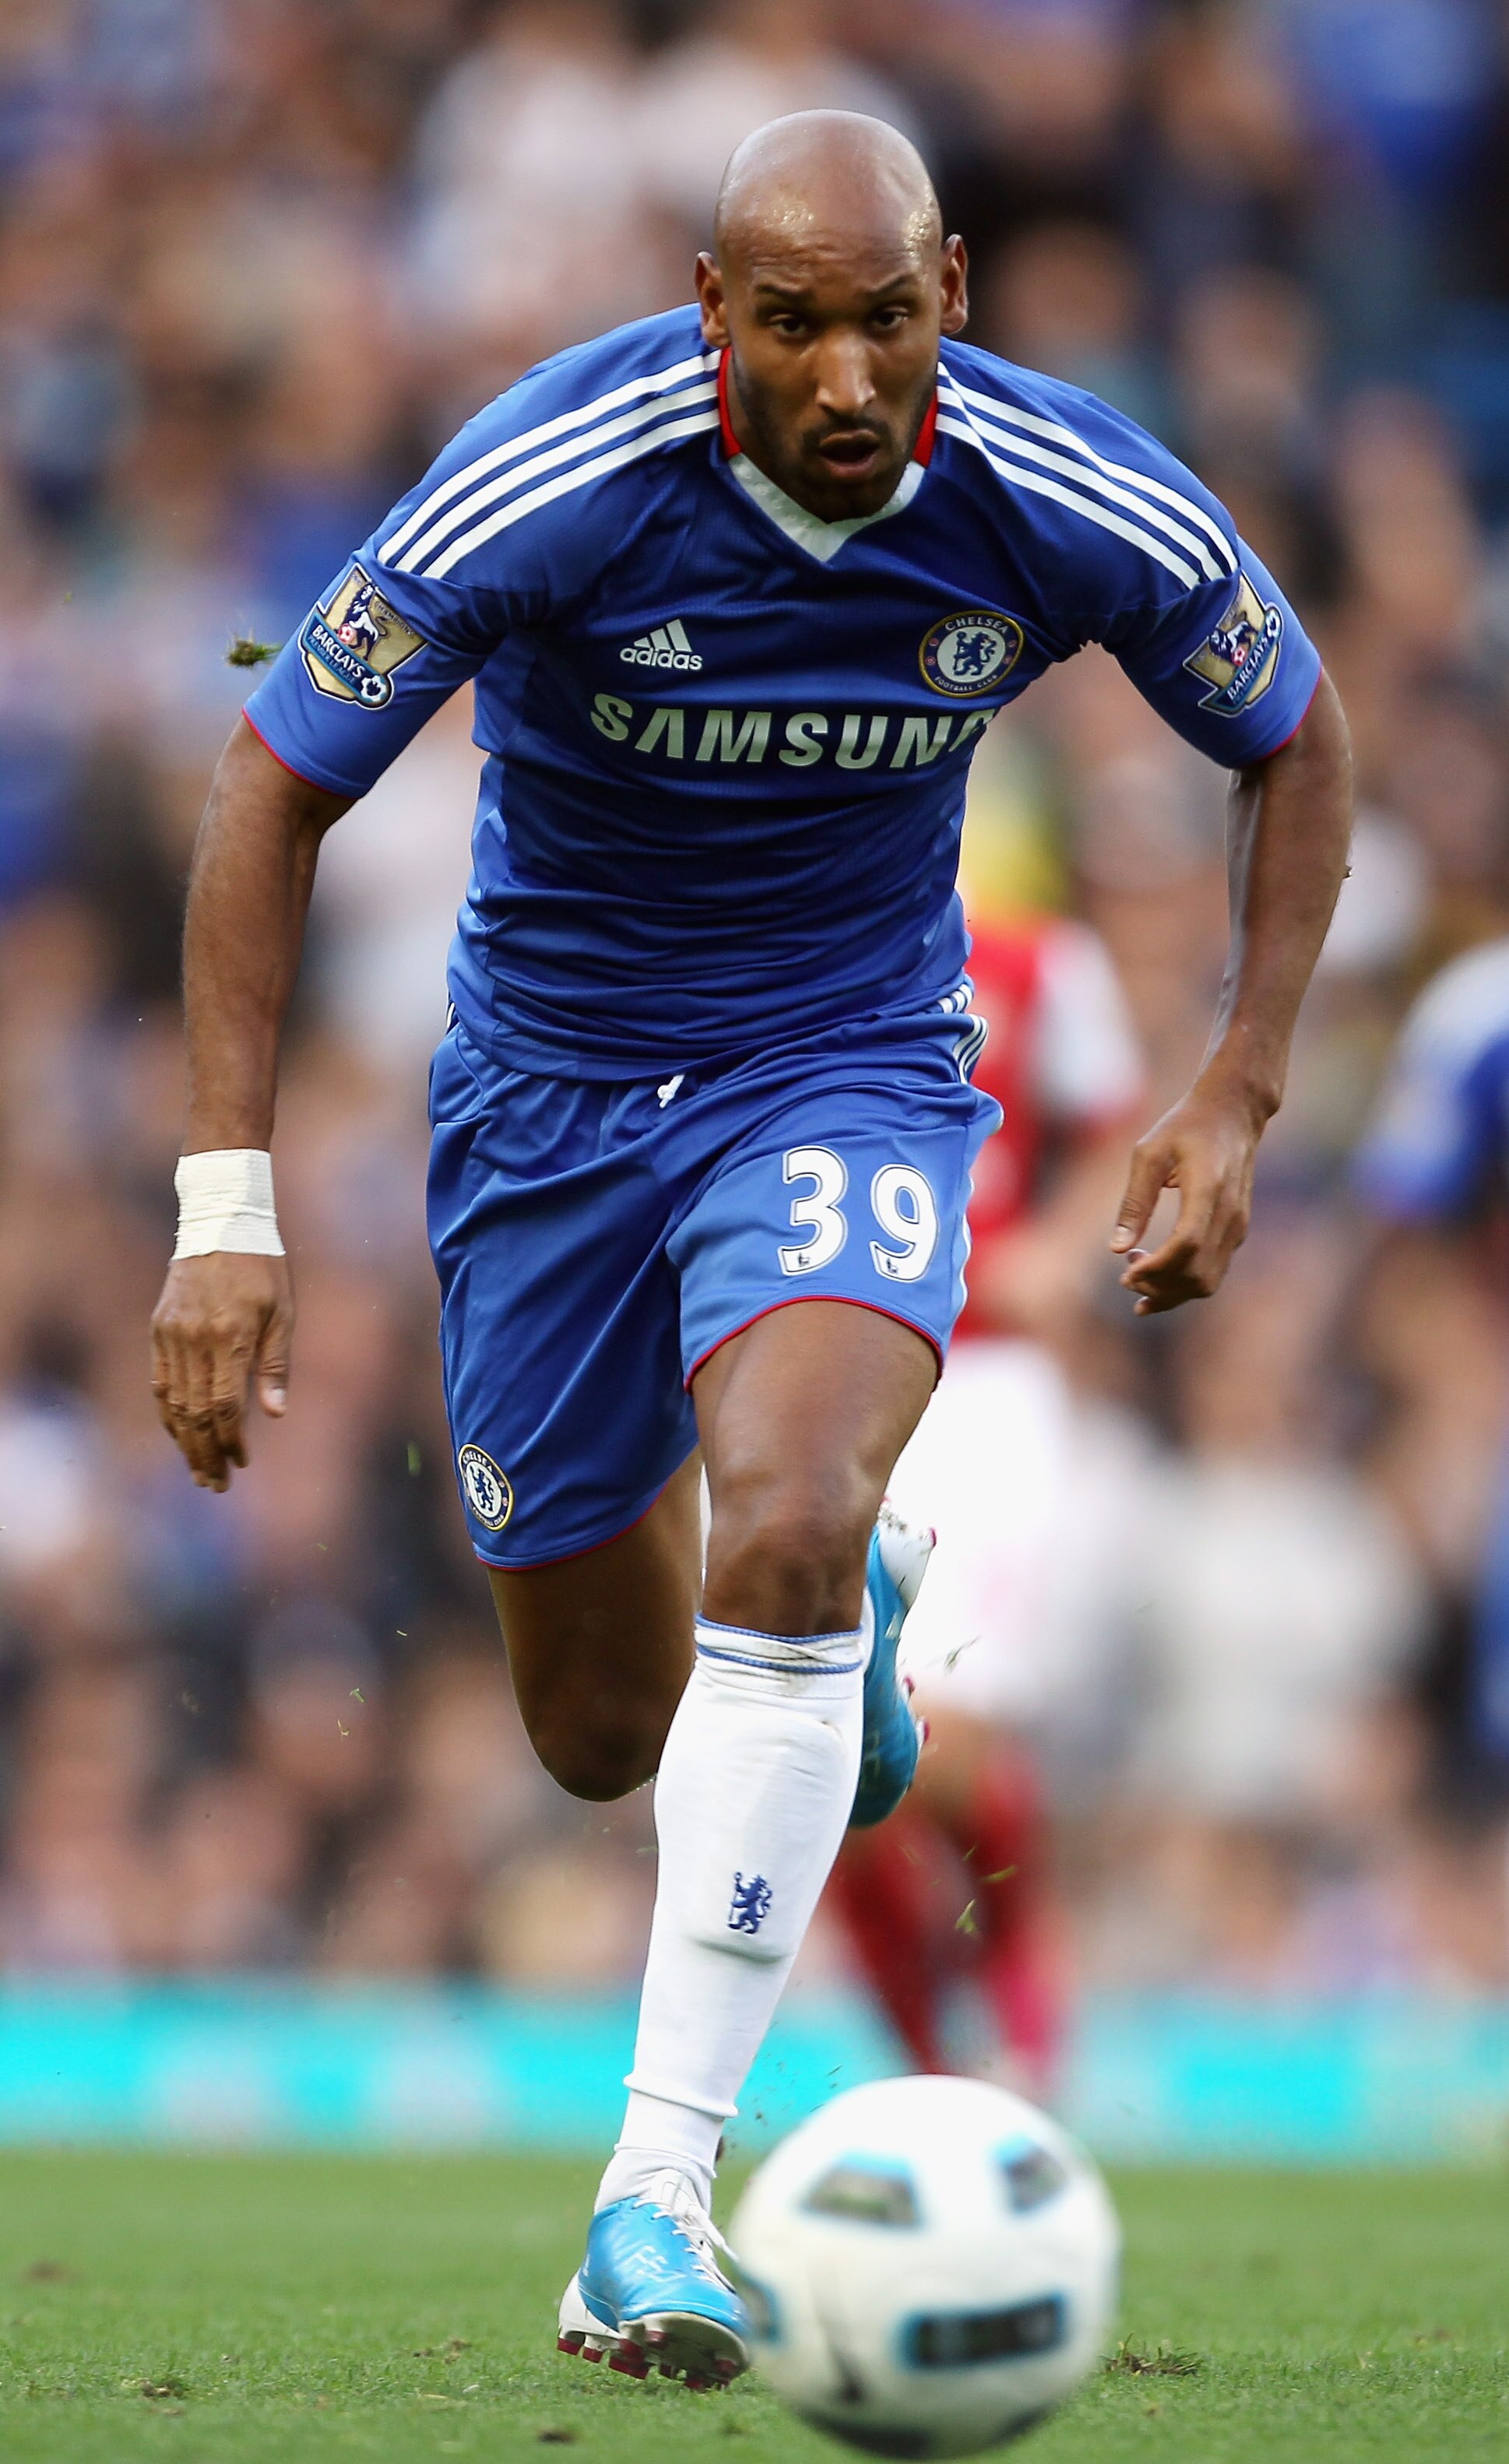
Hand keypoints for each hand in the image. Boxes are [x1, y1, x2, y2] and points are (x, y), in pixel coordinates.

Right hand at [150, 1252, 294, 1490]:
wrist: (221, 1221)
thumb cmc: (263, 1268)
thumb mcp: (282, 1312)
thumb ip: (276, 1364)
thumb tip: (276, 1414)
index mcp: (229, 1336)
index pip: (226, 1405)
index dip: (232, 1440)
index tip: (241, 1463)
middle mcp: (194, 1339)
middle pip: (195, 1412)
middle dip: (205, 1453)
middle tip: (216, 1485)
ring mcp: (171, 1335)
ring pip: (173, 1403)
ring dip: (185, 1442)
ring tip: (198, 1471)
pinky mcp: (158, 1329)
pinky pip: (159, 1382)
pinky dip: (169, 1414)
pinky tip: (179, 1435)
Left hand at [1110, 1080, 1265, 1315]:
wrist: (1233, 1114)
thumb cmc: (1185, 1127)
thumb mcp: (1149, 1154)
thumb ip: (1134, 1202)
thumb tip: (1116, 1248)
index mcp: (1208, 1189)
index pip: (1186, 1245)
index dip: (1155, 1268)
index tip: (1124, 1274)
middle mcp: (1230, 1214)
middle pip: (1197, 1274)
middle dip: (1158, 1287)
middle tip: (1125, 1276)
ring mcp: (1238, 1225)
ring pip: (1208, 1282)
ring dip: (1170, 1291)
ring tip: (1136, 1276)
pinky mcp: (1237, 1231)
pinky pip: (1213, 1271)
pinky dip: (1183, 1283)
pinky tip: (1155, 1274)